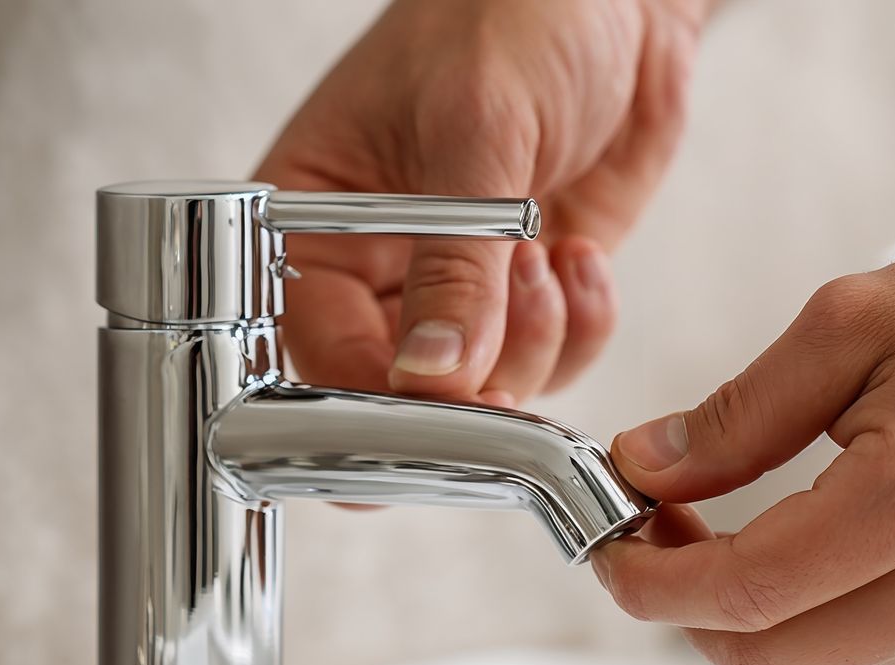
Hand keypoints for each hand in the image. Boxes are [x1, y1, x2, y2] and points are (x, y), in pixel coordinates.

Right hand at [255, 0, 705, 406]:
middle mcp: (376, 264)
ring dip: (532, 345)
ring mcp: (455, 286)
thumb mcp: (476, 131)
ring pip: (479, 389)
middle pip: (395, 390)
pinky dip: (579, 327)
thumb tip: (431, 374)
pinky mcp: (526, 292)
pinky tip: (577, 253)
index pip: (315, 345)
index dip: (375, 389)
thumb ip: (455, 265)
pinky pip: (549, 360)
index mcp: (315, 219)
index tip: (440, 396)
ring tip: (544, 253)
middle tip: (513, 316)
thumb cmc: (511, 14)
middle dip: (467, 377)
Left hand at [590, 229, 894, 664]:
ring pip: (823, 659)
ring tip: (742, 523)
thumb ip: (735, 415)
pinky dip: (831, 609)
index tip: (614, 553)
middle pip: (770, 656)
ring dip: (762, 609)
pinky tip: (829, 539)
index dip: (654, 584)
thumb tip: (648, 469)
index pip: (744, 591)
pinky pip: (885, 649)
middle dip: (689, 609)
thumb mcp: (852, 325)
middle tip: (660, 538)